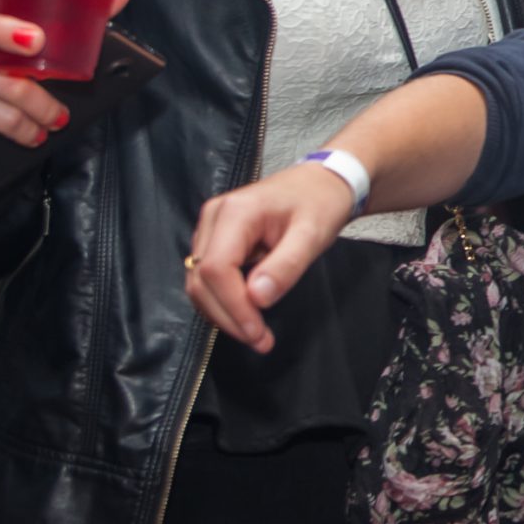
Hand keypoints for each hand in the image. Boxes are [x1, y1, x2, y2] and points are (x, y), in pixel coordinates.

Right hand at [183, 165, 359, 352]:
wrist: (323, 182)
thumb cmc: (320, 203)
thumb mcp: (313, 234)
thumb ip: (286, 266)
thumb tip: (257, 298)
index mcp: (235, 212)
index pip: (216, 268)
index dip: (233, 306)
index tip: (257, 332)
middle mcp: (213, 219)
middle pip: (201, 279)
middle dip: (228, 316)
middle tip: (260, 341)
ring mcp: (211, 230)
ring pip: (200, 283)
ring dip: (224, 313)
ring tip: (257, 334)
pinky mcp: (216, 241)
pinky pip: (210, 278)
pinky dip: (225, 301)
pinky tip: (249, 315)